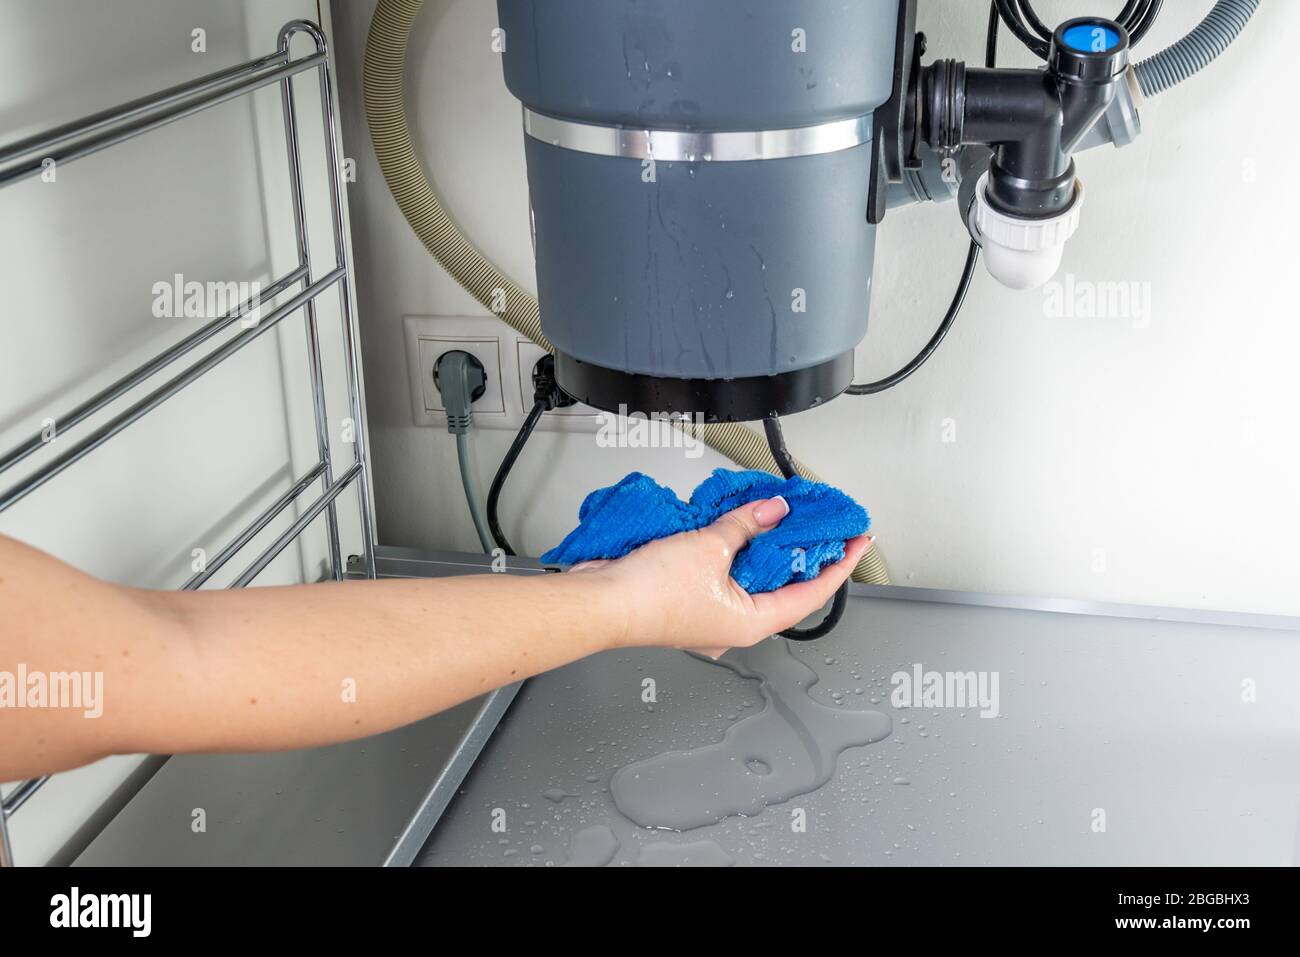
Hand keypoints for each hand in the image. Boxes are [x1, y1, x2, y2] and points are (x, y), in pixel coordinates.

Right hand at [568, 496, 872, 656]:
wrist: (602, 601)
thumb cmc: (649, 593)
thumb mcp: (709, 547)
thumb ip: (746, 525)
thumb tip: (773, 512)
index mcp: (751, 623)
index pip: (812, 593)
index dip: (840, 565)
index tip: (859, 542)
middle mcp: (735, 625)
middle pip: (785, 587)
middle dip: (804, 555)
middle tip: (825, 527)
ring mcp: (712, 615)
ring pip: (754, 581)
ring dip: (769, 551)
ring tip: (787, 521)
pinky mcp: (691, 602)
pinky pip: (726, 576)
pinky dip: (738, 552)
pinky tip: (739, 529)